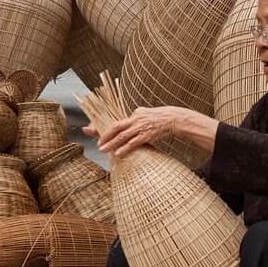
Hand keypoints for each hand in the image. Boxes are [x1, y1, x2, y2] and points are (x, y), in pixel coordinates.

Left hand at [91, 106, 214, 157]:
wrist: (174, 119)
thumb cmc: (160, 117)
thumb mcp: (145, 112)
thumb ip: (135, 115)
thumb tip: (129, 116)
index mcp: (133, 114)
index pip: (115, 122)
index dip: (103, 127)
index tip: (93, 131)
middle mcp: (135, 119)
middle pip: (115, 127)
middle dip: (104, 135)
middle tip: (97, 144)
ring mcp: (141, 127)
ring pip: (123, 136)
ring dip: (112, 144)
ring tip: (103, 150)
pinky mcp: (148, 135)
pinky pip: (134, 143)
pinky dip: (125, 148)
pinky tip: (118, 154)